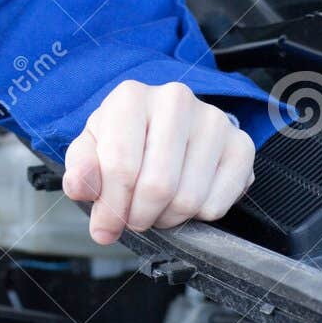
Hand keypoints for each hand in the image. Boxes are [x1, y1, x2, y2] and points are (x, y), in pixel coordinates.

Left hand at [61, 80, 255, 245]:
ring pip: (189, 199)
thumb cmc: (124, 139)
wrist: (162, 128)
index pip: (121, 166)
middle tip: (134, 218)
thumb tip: (79, 187)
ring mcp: (213, 120)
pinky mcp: (242, 144)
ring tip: (157, 207)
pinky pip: (217, 203)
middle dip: (139, 216)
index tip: (105, 226)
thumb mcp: (91, 150)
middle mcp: (175, 100)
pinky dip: (198, 216)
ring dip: (167, 218)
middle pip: (158, 186)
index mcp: (131, 97)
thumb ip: (80, 169)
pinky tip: (186, 197)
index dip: (111, 207)